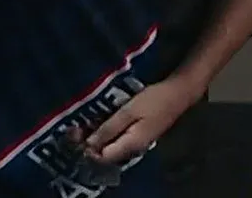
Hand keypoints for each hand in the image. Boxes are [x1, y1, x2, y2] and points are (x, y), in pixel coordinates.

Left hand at [84, 76, 201, 164]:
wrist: (177, 94)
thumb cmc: (153, 100)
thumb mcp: (128, 112)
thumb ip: (109, 128)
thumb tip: (90, 145)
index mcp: (132, 145)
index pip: (105, 158)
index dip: (88, 149)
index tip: (74, 134)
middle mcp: (134, 147)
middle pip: (107, 152)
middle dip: (89, 142)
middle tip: (74, 126)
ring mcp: (136, 140)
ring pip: (111, 144)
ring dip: (96, 135)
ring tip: (81, 121)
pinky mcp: (136, 132)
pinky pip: (116, 136)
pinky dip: (105, 130)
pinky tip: (96, 119)